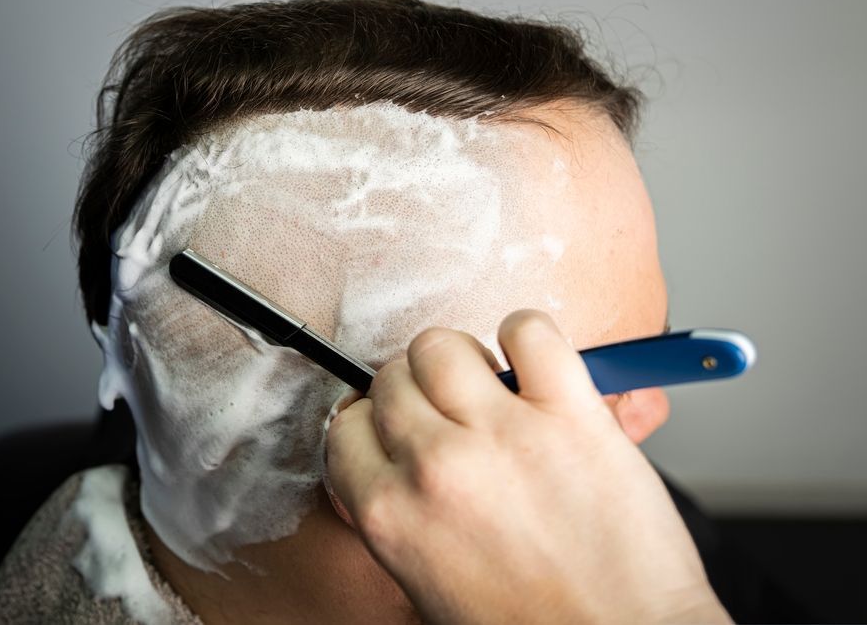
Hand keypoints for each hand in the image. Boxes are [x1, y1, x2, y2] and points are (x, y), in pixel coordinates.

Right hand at [326, 310, 729, 623]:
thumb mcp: (426, 585)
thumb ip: (399, 514)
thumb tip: (394, 457)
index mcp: (390, 514)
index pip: (345, 427)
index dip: (373, 423)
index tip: (398, 426)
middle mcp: (436, 466)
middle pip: (390, 379)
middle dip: (414, 391)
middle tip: (449, 411)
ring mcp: (502, 434)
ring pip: (440, 345)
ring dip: (458, 358)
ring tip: (488, 385)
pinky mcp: (570, 413)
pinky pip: (527, 330)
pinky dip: (525, 334)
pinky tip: (532, 361)